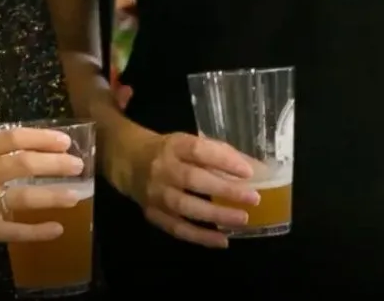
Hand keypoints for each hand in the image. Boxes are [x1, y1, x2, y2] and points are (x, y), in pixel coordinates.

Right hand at [0, 127, 84, 248]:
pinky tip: (57, 229)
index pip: (13, 138)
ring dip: (54, 195)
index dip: (43, 138)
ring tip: (75, 194)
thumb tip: (31, 153)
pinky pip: (15, 230)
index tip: (65, 141)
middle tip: (77, 165)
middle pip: (24, 164)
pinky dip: (38, 231)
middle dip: (56, 164)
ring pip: (24, 196)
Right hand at [123, 131, 260, 247]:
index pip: (198, 150)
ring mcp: (155, 193)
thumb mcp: (188, 143)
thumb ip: (217, 154)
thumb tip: (255, 170)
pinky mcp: (152, 213)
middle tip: (253, 198)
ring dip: (215, 215)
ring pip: (184, 206)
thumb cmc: (169, 152)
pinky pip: (177, 228)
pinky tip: (222, 240)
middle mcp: (161, 168)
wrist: (129, 162)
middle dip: (225, 190)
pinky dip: (200, 237)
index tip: (247, 171)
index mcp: (173, 146)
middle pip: (192, 180)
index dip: (223, 160)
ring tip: (242, 219)